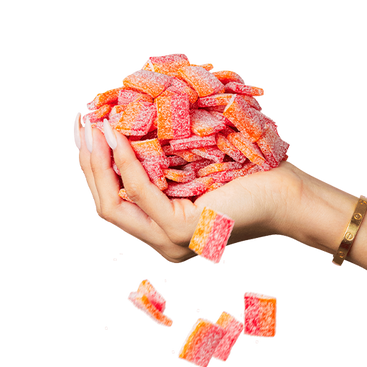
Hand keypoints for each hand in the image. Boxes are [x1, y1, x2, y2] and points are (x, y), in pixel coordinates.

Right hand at [74, 113, 299, 263]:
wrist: (287, 196)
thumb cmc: (247, 179)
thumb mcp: (193, 174)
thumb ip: (161, 171)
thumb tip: (126, 136)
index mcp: (164, 233)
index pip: (114, 204)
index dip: (93, 168)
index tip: (86, 130)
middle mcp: (163, 244)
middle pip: (106, 206)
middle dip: (86, 162)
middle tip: (79, 122)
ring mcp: (171, 242)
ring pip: (113, 204)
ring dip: (97, 161)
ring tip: (91, 123)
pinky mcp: (182, 231)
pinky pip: (140, 193)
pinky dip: (124, 162)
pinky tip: (117, 134)